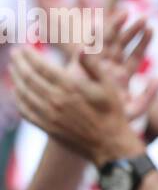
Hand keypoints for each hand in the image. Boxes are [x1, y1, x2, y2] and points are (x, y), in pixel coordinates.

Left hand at [10, 47, 144, 165]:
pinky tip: (17, 92)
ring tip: (13, 69)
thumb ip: (93, 65)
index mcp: (70, 87)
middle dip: (19, 64)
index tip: (23, 47)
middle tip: (14, 53)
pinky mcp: (46, 127)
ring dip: (16, 79)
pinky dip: (18, 99)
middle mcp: (56, 100)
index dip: (30, 56)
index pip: (42, 67)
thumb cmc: (111, 110)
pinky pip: (25, 111)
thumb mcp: (108, 84)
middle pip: (29, 78)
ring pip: (24, 94)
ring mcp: (48, 115)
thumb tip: (82, 48)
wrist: (108, 142)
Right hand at [83, 8, 157, 121]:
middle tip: (142, 17)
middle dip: (131, 31)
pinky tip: (96, 23)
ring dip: (113, 28)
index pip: (135, 56)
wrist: (82, 130)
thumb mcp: (134, 111)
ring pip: (105, 44)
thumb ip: (149, 96)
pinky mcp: (78, 68)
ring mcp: (94, 67)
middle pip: (122, 46)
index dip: (143, 42)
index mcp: (122, 77)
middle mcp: (109, 69)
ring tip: (124, 13)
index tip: (151, 29)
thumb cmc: (109, 123)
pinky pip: (85, 49)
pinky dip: (90, 37)